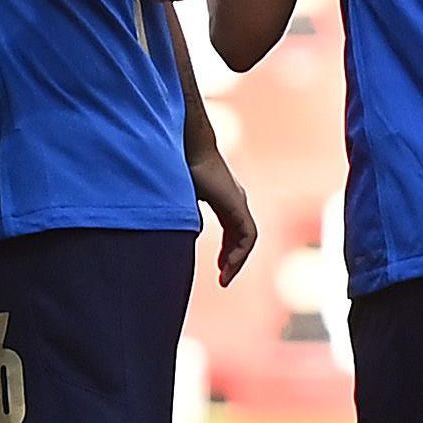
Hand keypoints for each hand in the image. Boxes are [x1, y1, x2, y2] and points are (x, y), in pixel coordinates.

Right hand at [190, 145, 257, 285]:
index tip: (218, 267)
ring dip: (236, 259)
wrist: (187, 145)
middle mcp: (235, 199)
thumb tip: (176, 228)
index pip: (232, 229)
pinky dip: (238, 253)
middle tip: (223, 277)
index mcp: (223, 197)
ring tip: (224, 277)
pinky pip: (246, 236)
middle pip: (240, 236)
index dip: (226, 249)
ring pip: (245, 238)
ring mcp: (238, 201)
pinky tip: (226, 266)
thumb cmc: (178, 164)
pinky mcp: (238, 204)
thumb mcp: (178, 196)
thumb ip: (182, 212)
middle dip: (231, 258)